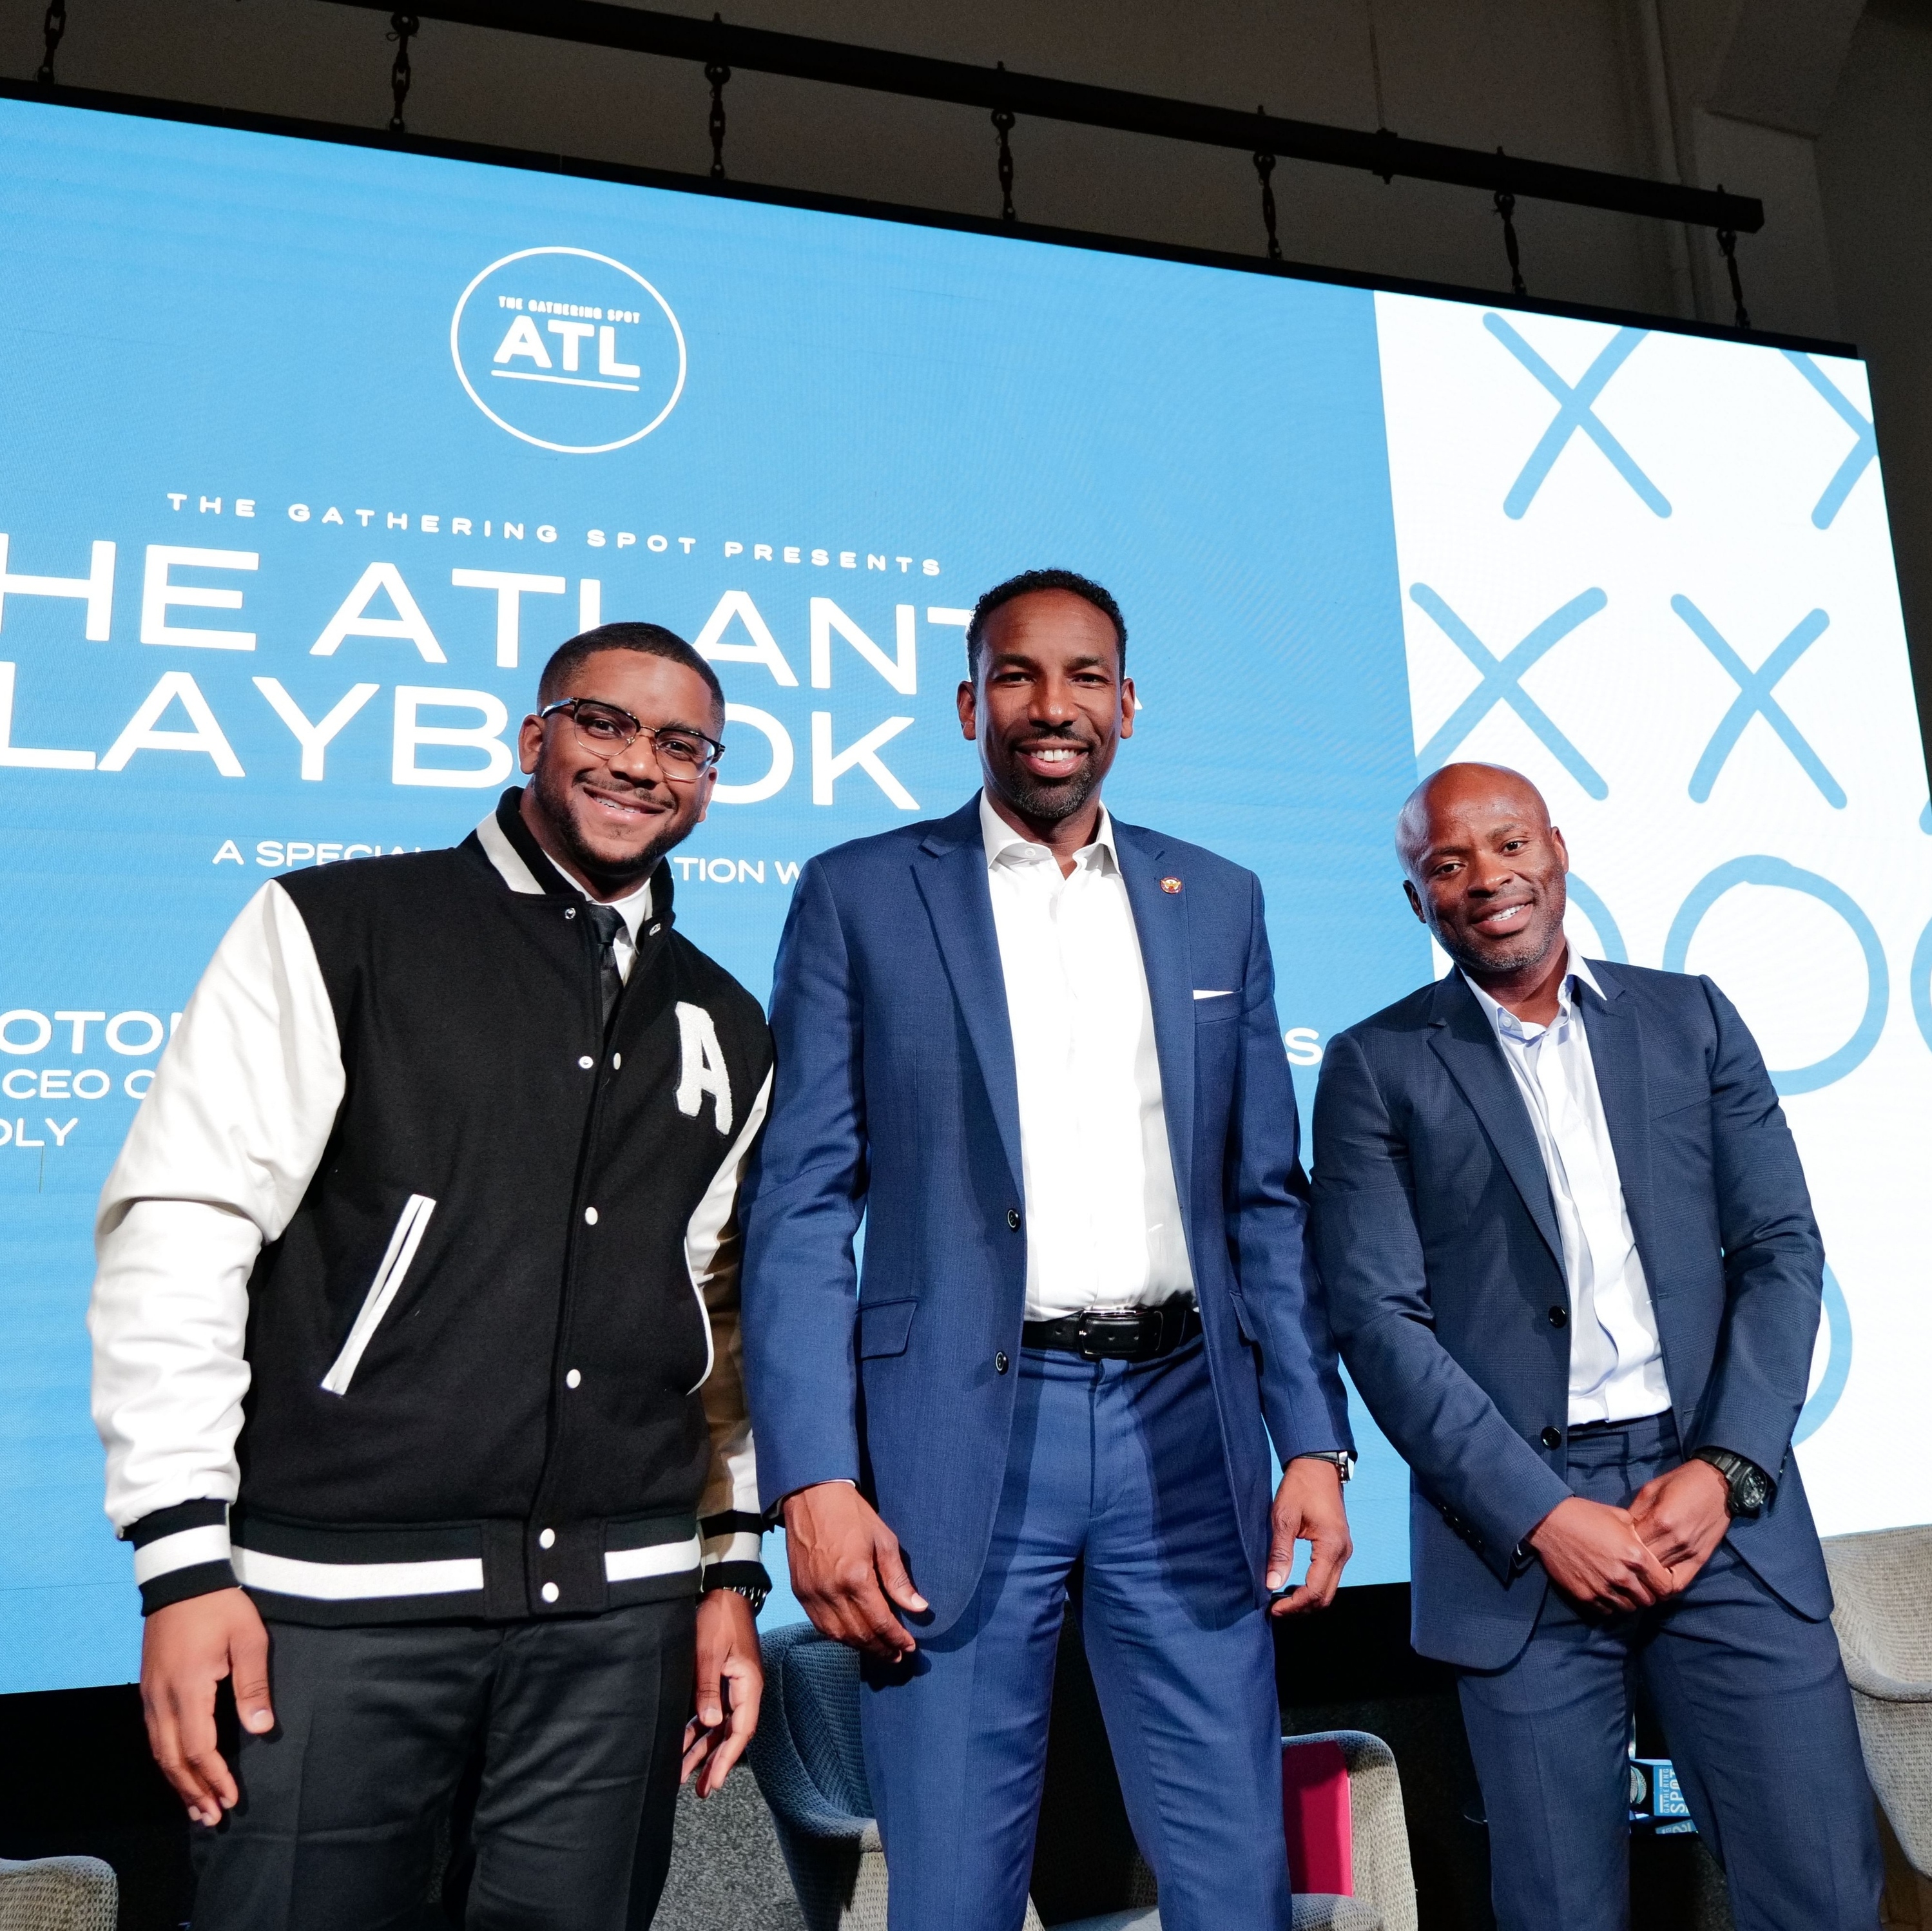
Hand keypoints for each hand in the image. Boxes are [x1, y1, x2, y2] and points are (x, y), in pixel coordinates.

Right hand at [140, 1589, 272, 1824]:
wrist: (181, 1579)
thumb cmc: (220, 1608)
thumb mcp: (247, 1639)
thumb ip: (253, 1685)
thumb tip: (262, 1729)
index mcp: (188, 1690)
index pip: (200, 1749)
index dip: (215, 1777)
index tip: (232, 1799)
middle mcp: (162, 1700)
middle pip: (173, 1759)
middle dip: (193, 1792)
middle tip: (213, 1818)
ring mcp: (150, 1695)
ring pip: (160, 1752)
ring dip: (178, 1782)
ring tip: (197, 1806)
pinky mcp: (148, 1689)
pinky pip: (155, 1736)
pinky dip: (168, 1760)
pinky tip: (180, 1771)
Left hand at [682, 1590, 762, 1797]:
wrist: (724, 1590)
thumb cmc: (718, 1618)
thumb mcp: (708, 1653)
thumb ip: (707, 1689)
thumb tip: (710, 1724)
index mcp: (748, 1684)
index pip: (741, 1730)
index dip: (728, 1758)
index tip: (715, 1780)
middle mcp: (743, 1689)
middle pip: (730, 1733)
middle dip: (715, 1762)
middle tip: (701, 1790)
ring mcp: (732, 1685)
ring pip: (718, 1726)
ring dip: (703, 1749)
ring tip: (685, 1776)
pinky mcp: (720, 1679)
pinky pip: (710, 1711)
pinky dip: (698, 1729)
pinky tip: (684, 1744)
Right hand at [783, 1483, 926, 1659]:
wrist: (811, 1496)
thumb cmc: (852, 1515)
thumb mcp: (884, 1540)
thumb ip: (898, 1579)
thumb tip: (918, 1608)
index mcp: (855, 1578)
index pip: (881, 1622)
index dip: (897, 1638)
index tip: (910, 1646)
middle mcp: (832, 1592)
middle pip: (860, 1634)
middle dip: (882, 1648)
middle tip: (897, 1655)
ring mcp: (812, 1595)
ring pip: (839, 1635)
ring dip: (861, 1647)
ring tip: (879, 1650)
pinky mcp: (800, 1593)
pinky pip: (820, 1626)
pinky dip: (839, 1636)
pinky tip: (853, 1637)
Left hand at [1268, 1458, 1352, 1615]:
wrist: (1317, 1465)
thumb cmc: (1300, 1486)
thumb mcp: (1283, 1517)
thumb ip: (1280, 1552)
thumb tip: (1272, 1584)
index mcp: (1331, 1546)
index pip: (1315, 1590)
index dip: (1294, 1605)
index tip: (1273, 1608)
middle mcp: (1343, 1552)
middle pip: (1325, 1597)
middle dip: (1301, 1608)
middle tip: (1276, 1609)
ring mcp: (1344, 1551)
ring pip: (1328, 1590)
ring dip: (1307, 1599)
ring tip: (1281, 1599)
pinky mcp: (1339, 1547)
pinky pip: (1328, 1577)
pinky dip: (1312, 1587)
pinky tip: (1293, 1585)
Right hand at [1526, 1496, 1675, 1611]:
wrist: (1550, 1521)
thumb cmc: (1586, 1514)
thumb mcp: (1621, 1517)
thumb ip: (1640, 1536)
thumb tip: (1650, 1547)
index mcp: (1636, 1556)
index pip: (1665, 1586)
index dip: (1663, 1584)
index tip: (1657, 1580)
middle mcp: (1622, 1577)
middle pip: (1648, 1601)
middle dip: (1646, 1593)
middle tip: (1638, 1584)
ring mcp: (1603, 1589)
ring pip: (1628, 1608)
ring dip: (1628, 1600)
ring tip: (1621, 1588)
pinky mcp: (1585, 1596)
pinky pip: (1607, 1611)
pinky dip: (1609, 1604)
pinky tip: (1605, 1590)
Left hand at [1629, 1459, 1729, 1590]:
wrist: (1718, 1484)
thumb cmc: (1681, 1482)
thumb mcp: (1650, 1490)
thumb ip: (1634, 1512)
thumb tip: (1619, 1532)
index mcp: (1660, 1520)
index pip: (1631, 1545)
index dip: (1619, 1546)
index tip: (1613, 1544)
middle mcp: (1675, 1540)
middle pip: (1644, 1564)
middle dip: (1630, 1563)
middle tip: (1621, 1560)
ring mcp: (1689, 1552)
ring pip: (1659, 1577)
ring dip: (1645, 1576)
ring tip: (1634, 1572)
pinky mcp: (1701, 1560)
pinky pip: (1680, 1583)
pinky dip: (1665, 1586)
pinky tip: (1655, 1582)